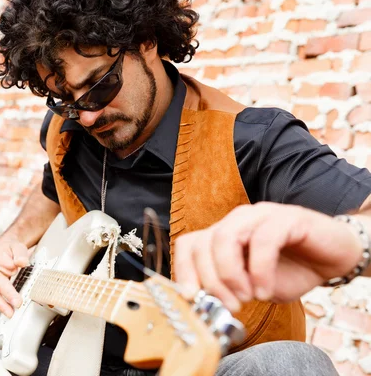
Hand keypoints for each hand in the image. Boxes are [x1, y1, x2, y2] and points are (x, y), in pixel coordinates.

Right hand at [0, 236, 29, 317]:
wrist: (5, 248)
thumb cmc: (10, 249)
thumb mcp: (17, 246)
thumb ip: (20, 254)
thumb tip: (21, 262)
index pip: (4, 278)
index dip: (11, 288)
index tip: (18, 297)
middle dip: (5, 300)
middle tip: (15, 307)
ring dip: (2, 306)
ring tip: (10, 314)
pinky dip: (3, 304)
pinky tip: (10, 311)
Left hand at [174, 202, 362, 311]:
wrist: (334, 259)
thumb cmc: (292, 271)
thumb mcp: (253, 287)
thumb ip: (228, 289)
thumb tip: (204, 302)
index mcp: (223, 235)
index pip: (188, 244)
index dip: (184, 271)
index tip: (192, 298)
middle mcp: (237, 221)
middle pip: (203, 243)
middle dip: (211, 280)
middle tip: (230, 305)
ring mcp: (260, 214)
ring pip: (226, 237)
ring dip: (231, 274)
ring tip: (247, 297)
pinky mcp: (287, 217)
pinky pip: (263, 239)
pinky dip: (259, 270)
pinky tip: (266, 290)